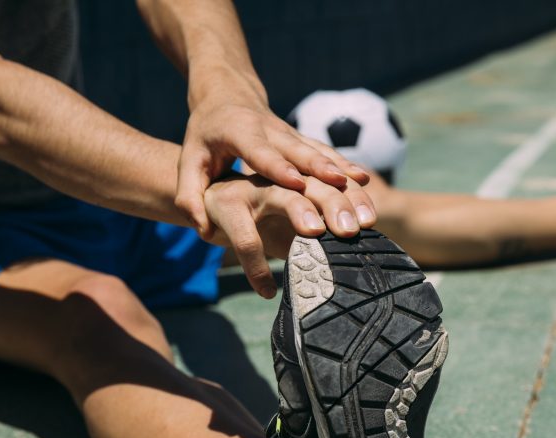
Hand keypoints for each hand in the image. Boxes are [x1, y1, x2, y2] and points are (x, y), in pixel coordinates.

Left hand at [178, 92, 371, 237]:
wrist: (230, 94)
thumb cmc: (206, 133)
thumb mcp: (189, 159)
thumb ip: (189, 193)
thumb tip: (199, 227)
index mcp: (240, 132)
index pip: (261, 152)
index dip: (279, 167)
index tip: (297, 184)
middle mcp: (272, 130)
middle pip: (301, 153)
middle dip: (324, 172)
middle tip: (343, 191)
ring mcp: (292, 134)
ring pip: (322, 154)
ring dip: (344, 176)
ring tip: (362, 198)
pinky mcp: (304, 140)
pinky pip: (330, 154)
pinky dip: (348, 169)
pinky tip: (366, 186)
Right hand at [203, 173, 374, 297]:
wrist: (206, 205)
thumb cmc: (258, 220)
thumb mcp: (290, 228)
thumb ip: (317, 238)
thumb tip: (353, 264)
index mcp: (303, 181)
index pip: (335, 185)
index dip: (353, 200)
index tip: (370, 223)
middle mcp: (281, 179)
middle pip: (314, 185)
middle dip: (335, 203)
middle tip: (351, 229)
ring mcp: (254, 189)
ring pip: (283, 196)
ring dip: (300, 211)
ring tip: (315, 233)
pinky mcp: (227, 207)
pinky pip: (245, 239)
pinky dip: (256, 268)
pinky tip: (268, 292)